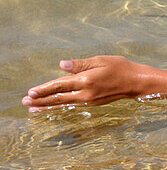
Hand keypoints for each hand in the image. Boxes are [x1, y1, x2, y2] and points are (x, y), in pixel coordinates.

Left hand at [23, 56, 150, 110]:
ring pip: (63, 105)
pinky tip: (53, 108)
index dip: (43, 89)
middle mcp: (85, 93)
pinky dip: (60, 108)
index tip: (30, 92)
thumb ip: (80, 64)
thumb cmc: (120, 67)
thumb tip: (61, 65)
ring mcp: (89, 100)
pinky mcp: (93, 103)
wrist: (136, 82)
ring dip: (47, 107)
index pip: (59, 85)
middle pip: (58, 98)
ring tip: (33, 109)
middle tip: (26, 102)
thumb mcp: (100, 60)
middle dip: (40, 101)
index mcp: (86, 80)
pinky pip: (71, 106)